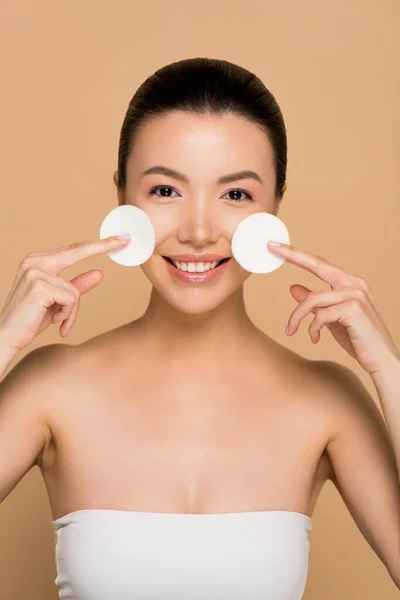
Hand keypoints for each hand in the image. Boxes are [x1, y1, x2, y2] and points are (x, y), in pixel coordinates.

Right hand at [0, 235, 130, 352]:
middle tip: (125, 239)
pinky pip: (71, 299)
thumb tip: (99, 273)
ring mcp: (36, 272)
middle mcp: (35, 262)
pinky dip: (68, 315)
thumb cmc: (31, 320)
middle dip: (104, 246)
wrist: (6, 337)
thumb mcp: (59, 302)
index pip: (73, 250)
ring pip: (75, 290)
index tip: (119, 238)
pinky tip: (56, 323)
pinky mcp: (39, 286)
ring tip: (59, 322)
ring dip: (72, 311)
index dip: (97, 244)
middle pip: (78, 252)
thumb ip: (77, 286)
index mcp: (38, 262)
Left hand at [267, 241, 399, 374]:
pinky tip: (314, 339)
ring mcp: (356, 295)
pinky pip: (320, 315)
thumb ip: (314, 303)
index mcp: (350, 283)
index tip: (277, 246)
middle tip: (271, 247)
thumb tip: (293, 288)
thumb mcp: (330, 319)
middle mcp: (355, 284)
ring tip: (291, 331)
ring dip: (296, 317)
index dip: (298, 254)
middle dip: (293, 254)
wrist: (381, 361)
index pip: (320, 264)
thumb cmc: (358, 340)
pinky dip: (312, 329)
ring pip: (312, 299)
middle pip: (317, 264)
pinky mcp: (354, 309)